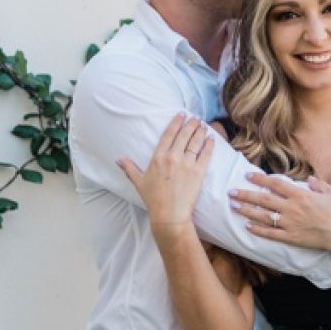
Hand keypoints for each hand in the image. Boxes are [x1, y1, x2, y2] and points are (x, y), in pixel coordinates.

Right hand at [117, 113, 213, 238]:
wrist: (169, 215)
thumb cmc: (153, 199)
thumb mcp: (139, 182)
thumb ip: (130, 168)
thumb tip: (118, 159)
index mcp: (158, 157)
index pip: (168, 134)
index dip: (176, 123)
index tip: (181, 115)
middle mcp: (172, 157)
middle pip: (184, 135)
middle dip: (191, 124)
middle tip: (196, 118)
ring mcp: (187, 164)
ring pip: (195, 142)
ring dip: (200, 131)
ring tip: (204, 125)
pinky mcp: (198, 172)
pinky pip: (205, 154)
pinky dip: (209, 145)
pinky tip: (211, 139)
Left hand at [229, 172, 330, 250]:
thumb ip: (318, 184)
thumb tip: (309, 179)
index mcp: (301, 194)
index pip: (275, 184)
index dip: (260, 179)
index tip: (247, 175)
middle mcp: (292, 208)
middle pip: (264, 199)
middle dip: (246, 195)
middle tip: (231, 192)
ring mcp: (290, 223)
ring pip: (264, 216)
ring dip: (247, 211)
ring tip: (234, 207)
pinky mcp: (291, 238)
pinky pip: (271, 234)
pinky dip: (258, 230)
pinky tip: (247, 226)